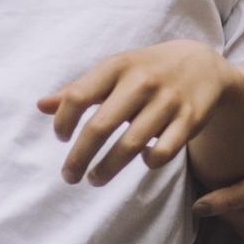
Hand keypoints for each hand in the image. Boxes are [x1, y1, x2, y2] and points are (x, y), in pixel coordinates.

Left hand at [38, 42, 243, 185]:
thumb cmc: (145, 71)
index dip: (63, 122)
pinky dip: (149, 162)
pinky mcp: (190, 119)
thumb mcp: (113, 72)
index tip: (61, 138)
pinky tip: (142, 162)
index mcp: (117, 66)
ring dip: (106, 169)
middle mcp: (142, 81)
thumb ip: (78, 90)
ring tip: (94, 179)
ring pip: (130, 145)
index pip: (78, 96)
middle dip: (79, 158)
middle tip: (69, 176)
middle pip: (99, 127)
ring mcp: (167, 100)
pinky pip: (163, 152)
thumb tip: (40, 106)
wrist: (202, 64)